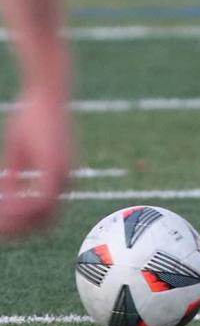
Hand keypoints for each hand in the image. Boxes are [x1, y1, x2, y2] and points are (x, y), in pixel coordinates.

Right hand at [0, 88, 72, 238]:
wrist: (47, 94)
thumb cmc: (32, 118)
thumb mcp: (20, 153)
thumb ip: (16, 176)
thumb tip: (6, 196)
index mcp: (61, 179)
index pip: (45, 216)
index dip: (22, 225)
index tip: (0, 225)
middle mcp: (67, 180)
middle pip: (46, 223)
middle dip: (18, 231)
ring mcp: (64, 175)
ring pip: (42, 216)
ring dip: (16, 222)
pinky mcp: (57, 168)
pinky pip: (40, 201)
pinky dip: (19, 209)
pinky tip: (2, 206)